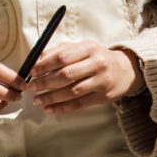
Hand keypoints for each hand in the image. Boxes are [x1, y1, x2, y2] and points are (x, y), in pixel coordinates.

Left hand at [28, 41, 142, 112]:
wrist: (124, 71)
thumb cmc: (96, 58)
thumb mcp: (81, 48)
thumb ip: (60, 51)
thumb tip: (37, 61)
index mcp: (89, 48)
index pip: (62, 57)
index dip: (45, 65)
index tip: (32, 72)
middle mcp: (97, 64)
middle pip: (66, 75)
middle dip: (46, 82)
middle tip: (32, 87)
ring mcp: (101, 81)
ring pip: (72, 92)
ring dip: (52, 97)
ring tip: (38, 100)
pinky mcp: (103, 97)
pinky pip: (79, 104)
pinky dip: (62, 107)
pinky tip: (50, 109)